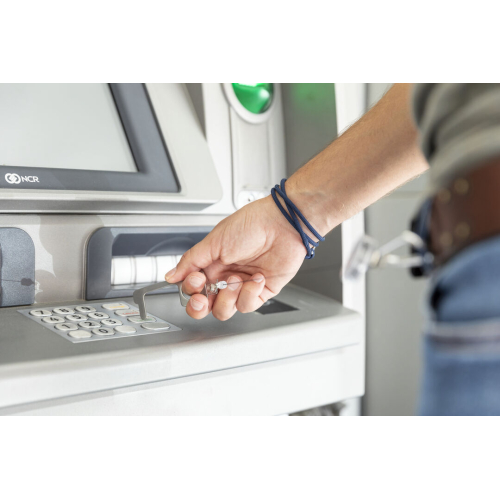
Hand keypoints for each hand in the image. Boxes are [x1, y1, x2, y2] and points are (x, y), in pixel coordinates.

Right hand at [164, 196, 305, 319]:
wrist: (282, 224)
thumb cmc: (252, 225)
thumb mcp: (215, 241)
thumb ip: (191, 261)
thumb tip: (171, 275)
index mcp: (211, 264)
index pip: (192, 289)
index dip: (191, 290)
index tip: (196, 280)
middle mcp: (225, 277)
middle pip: (206, 306)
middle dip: (200, 306)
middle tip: (204, 298)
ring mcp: (242, 286)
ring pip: (224, 310)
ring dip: (228, 298)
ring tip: (237, 279)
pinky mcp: (260, 292)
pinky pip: (247, 306)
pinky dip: (249, 294)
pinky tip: (256, 278)